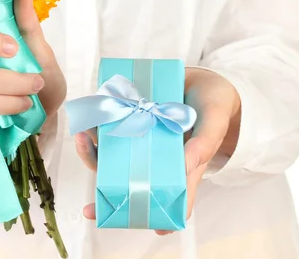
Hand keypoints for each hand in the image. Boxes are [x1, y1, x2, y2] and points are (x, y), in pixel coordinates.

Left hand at [75, 67, 240, 233]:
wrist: (206, 79)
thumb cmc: (215, 108)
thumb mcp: (214, 125)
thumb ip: (204, 145)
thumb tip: (185, 164)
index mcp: (176, 169)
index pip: (156, 199)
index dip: (135, 213)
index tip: (111, 219)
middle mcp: (153, 157)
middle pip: (124, 178)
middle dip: (101, 184)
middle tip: (88, 188)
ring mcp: (140, 136)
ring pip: (110, 151)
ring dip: (91, 148)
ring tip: (83, 134)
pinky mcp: (132, 114)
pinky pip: (110, 121)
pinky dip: (98, 119)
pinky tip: (92, 112)